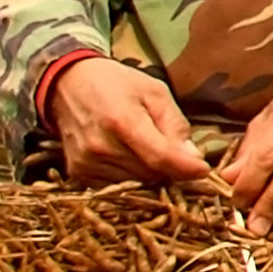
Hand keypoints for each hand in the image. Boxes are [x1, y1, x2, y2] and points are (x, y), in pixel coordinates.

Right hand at [47, 58, 211, 185]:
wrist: (68, 84)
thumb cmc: (118, 85)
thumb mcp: (155, 93)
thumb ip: (176, 125)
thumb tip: (193, 158)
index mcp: (122, 121)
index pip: (161, 158)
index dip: (187, 168)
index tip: (204, 170)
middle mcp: (100, 146)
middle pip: (152, 174)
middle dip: (169, 167)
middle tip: (170, 149)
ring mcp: (86, 162)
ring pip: (137, 183)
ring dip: (150, 172)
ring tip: (144, 147)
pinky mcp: (77, 173)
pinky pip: (117, 186)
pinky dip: (130, 176)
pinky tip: (127, 156)